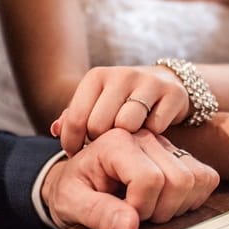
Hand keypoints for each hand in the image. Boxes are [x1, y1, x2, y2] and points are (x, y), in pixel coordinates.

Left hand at [41, 128, 219, 228]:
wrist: (78, 179)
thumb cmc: (73, 188)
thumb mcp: (71, 202)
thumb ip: (98, 214)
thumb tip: (131, 227)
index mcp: (117, 141)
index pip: (150, 179)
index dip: (140, 208)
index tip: (122, 214)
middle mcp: (146, 137)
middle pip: (179, 180)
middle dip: (159, 210)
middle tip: (136, 214)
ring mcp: (166, 145)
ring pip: (195, 179)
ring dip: (177, 205)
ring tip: (150, 208)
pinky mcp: (181, 156)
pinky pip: (206, 178)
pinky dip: (192, 198)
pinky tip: (166, 202)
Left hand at [50, 65, 189, 154]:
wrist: (165, 84)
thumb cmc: (121, 101)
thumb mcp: (94, 105)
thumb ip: (73, 118)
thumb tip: (56, 130)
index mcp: (97, 76)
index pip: (76, 118)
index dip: (72, 142)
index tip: (76, 154)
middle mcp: (122, 75)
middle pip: (100, 125)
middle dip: (100, 142)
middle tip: (104, 147)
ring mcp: (149, 82)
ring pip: (127, 125)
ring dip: (126, 140)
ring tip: (125, 142)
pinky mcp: (173, 94)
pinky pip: (155, 128)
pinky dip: (151, 137)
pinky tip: (149, 136)